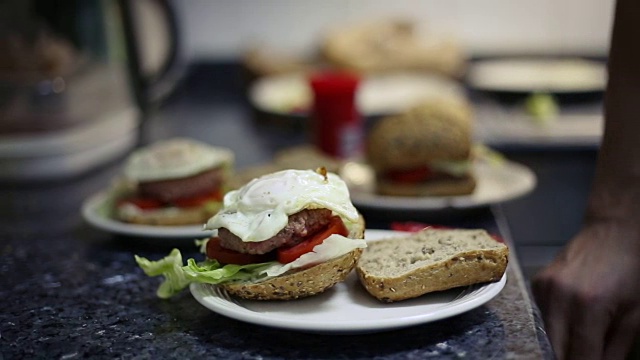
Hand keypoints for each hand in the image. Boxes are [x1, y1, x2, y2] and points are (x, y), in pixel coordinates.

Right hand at [532, 219, 639, 359]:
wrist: (614, 231)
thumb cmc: (633, 268)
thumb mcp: (635, 314)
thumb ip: (615, 348)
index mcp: (588, 305)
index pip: (580, 357)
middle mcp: (559, 296)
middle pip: (556, 350)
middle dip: (573, 358)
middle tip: (588, 355)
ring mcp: (544, 289)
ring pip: (546, 336)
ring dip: (564, 344)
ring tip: (585, 338)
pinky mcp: (537, 284)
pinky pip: (543, 318)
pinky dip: (558, 325)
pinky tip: (575, 316)